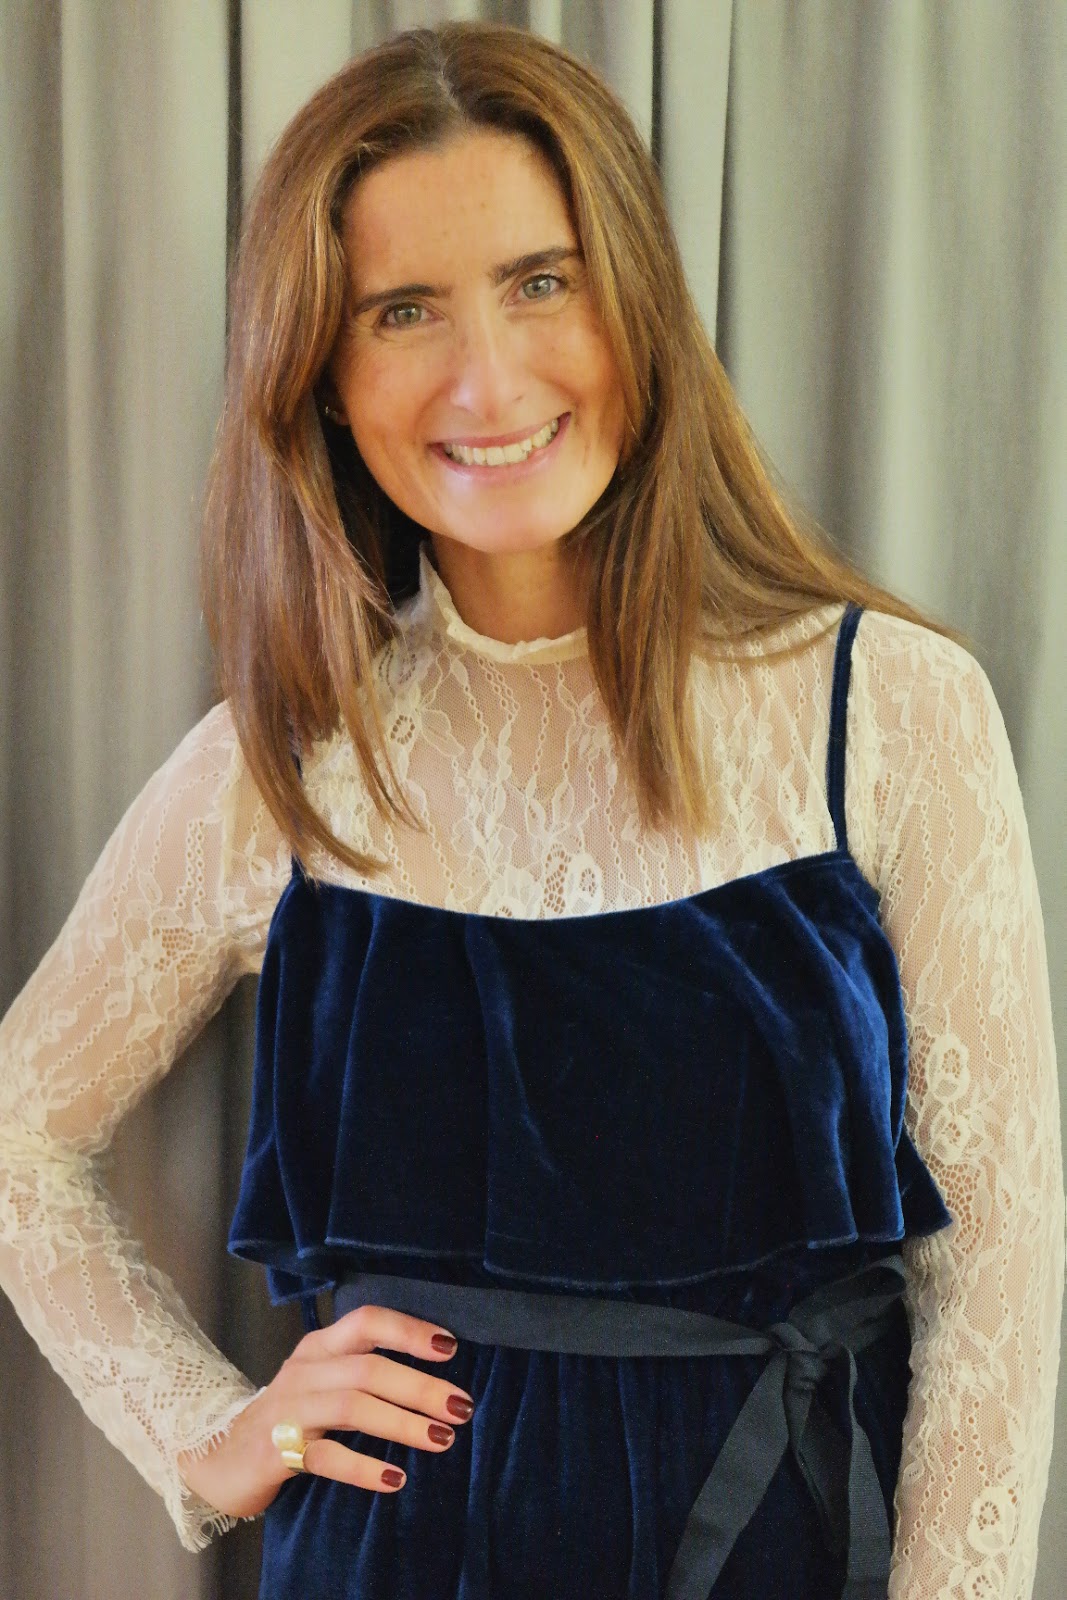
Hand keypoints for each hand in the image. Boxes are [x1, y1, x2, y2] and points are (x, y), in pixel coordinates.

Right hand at [176, 1305, 474, 1517]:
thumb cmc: (290, 1416)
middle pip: (368, 1368)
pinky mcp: (275, 1451)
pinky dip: (363, 1466)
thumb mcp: (323, 1380)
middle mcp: (305, 1370)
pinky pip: (324, 1456)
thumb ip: (365, 1370)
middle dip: (419, 1386)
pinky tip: (394, 1478)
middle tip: (462, 1406)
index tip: (450, 1346)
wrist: (218, 1455)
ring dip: (402, 1422)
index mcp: (320, 1346)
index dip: (408, 1330)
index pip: (366, 1321)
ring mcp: (288, 1409)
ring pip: (351, 1406)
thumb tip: (436, 1375)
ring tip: (442, 1439)